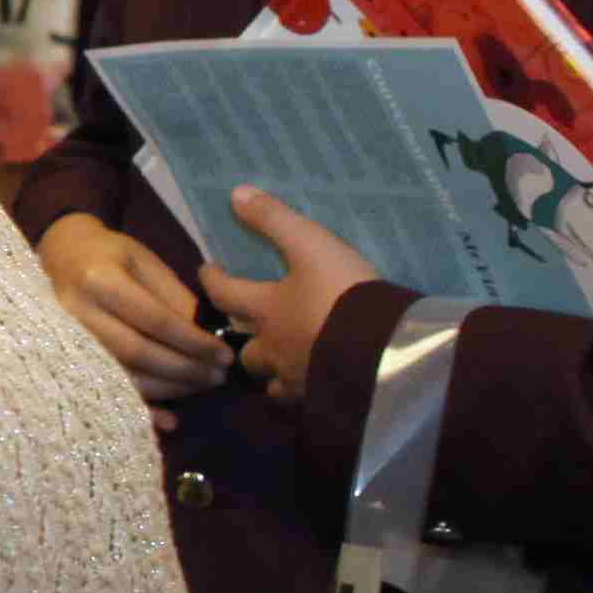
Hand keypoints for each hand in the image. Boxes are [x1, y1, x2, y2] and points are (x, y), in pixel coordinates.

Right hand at [39, 213, 227, 405]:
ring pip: (122, 376)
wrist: (58, 257)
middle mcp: (77, 314)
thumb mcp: (145, 262)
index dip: (193, 342)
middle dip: (184, 369)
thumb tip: (209, 337)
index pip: (154, 320)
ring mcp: (65, 342)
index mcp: (100, 281)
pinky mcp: (65, 361)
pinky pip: (106, 392)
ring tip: (200, 386)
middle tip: (218, 377)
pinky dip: (140, 409)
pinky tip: (168, 419)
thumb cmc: (108, 255)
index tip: (224, 356)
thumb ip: (175, 298)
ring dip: (169, 388)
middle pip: (137, 352)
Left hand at [194, 186, 385, 403]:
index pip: (223, 294)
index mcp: (265, 309)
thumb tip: (236, 195)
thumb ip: (275, 219)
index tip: (207, 271)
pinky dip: (298, 388)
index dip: (212, 280)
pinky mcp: (321, 397)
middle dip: (242, 337)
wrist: (386, 346)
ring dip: (269, 367)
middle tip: (248, 325)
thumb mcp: (312, 244)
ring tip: (280, 357)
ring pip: (269, 378)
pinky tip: (309, 381)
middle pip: (243, 348)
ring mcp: (296, 377)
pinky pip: (299, 397)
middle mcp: (273, 347)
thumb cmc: (343, 292)